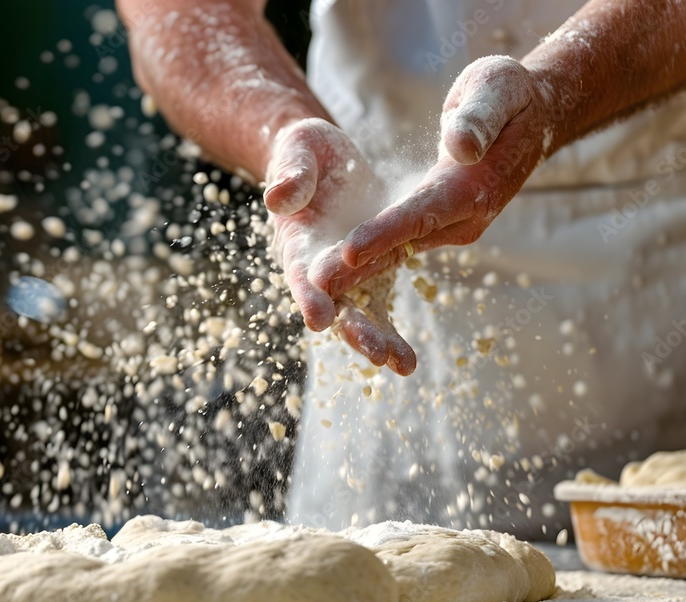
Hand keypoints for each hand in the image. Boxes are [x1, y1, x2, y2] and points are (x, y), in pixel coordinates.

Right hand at [264, 118, 416, 373]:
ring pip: (359, 313)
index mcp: (297, 240)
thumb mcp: (297, 151)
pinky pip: (379, 305)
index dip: (307, 294)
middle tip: (376, 354)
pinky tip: (407, 362)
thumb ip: (291, 175)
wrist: (320, 160)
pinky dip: (390, 333)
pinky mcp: (368, 271)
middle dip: (355, 329)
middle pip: (333, 304)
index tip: (318, 318)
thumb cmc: (304, 152)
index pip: (300, 271)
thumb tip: (278, 198)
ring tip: (403, 365)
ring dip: (378, 339)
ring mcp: (342, 274)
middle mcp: (316, 267)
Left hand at [328, 56, 553, 282]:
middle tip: (317, 286)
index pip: (423, 212)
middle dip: (361, 267)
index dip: (385, 232)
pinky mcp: (443, 225)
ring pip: (400, 251)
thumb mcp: (495, 88)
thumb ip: (477, 117)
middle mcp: (466, 216)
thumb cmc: (508, 95)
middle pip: (404, 244)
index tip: (350, 251)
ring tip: (316, 287)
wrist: (532, 117)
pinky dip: (371, 261)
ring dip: (359, 272)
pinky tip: (338, 274)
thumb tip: (461, 148)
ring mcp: (455, 226)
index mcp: (476, 186)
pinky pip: (402, 245)